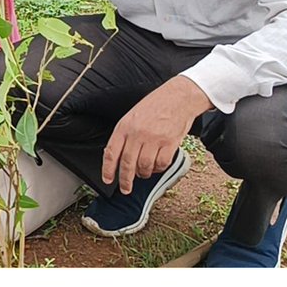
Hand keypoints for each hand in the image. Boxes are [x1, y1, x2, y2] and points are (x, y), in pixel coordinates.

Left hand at [102, 76, 212, 193]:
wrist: (178, 97)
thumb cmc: (155, 105)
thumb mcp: (132, 116)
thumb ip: (124, 135)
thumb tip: (117, 156)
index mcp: (124, 126)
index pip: (111, 152)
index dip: (108, 169)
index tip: (108, 180)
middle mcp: (137, 133)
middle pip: (127, 163)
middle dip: (125, 180)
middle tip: (125, 189)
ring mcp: (154, 138)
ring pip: (144, 166)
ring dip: (144, 174)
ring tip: (144, 173)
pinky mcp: (170, 143)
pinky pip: (161, 164)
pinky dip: (158, 169)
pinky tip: (157, 166)